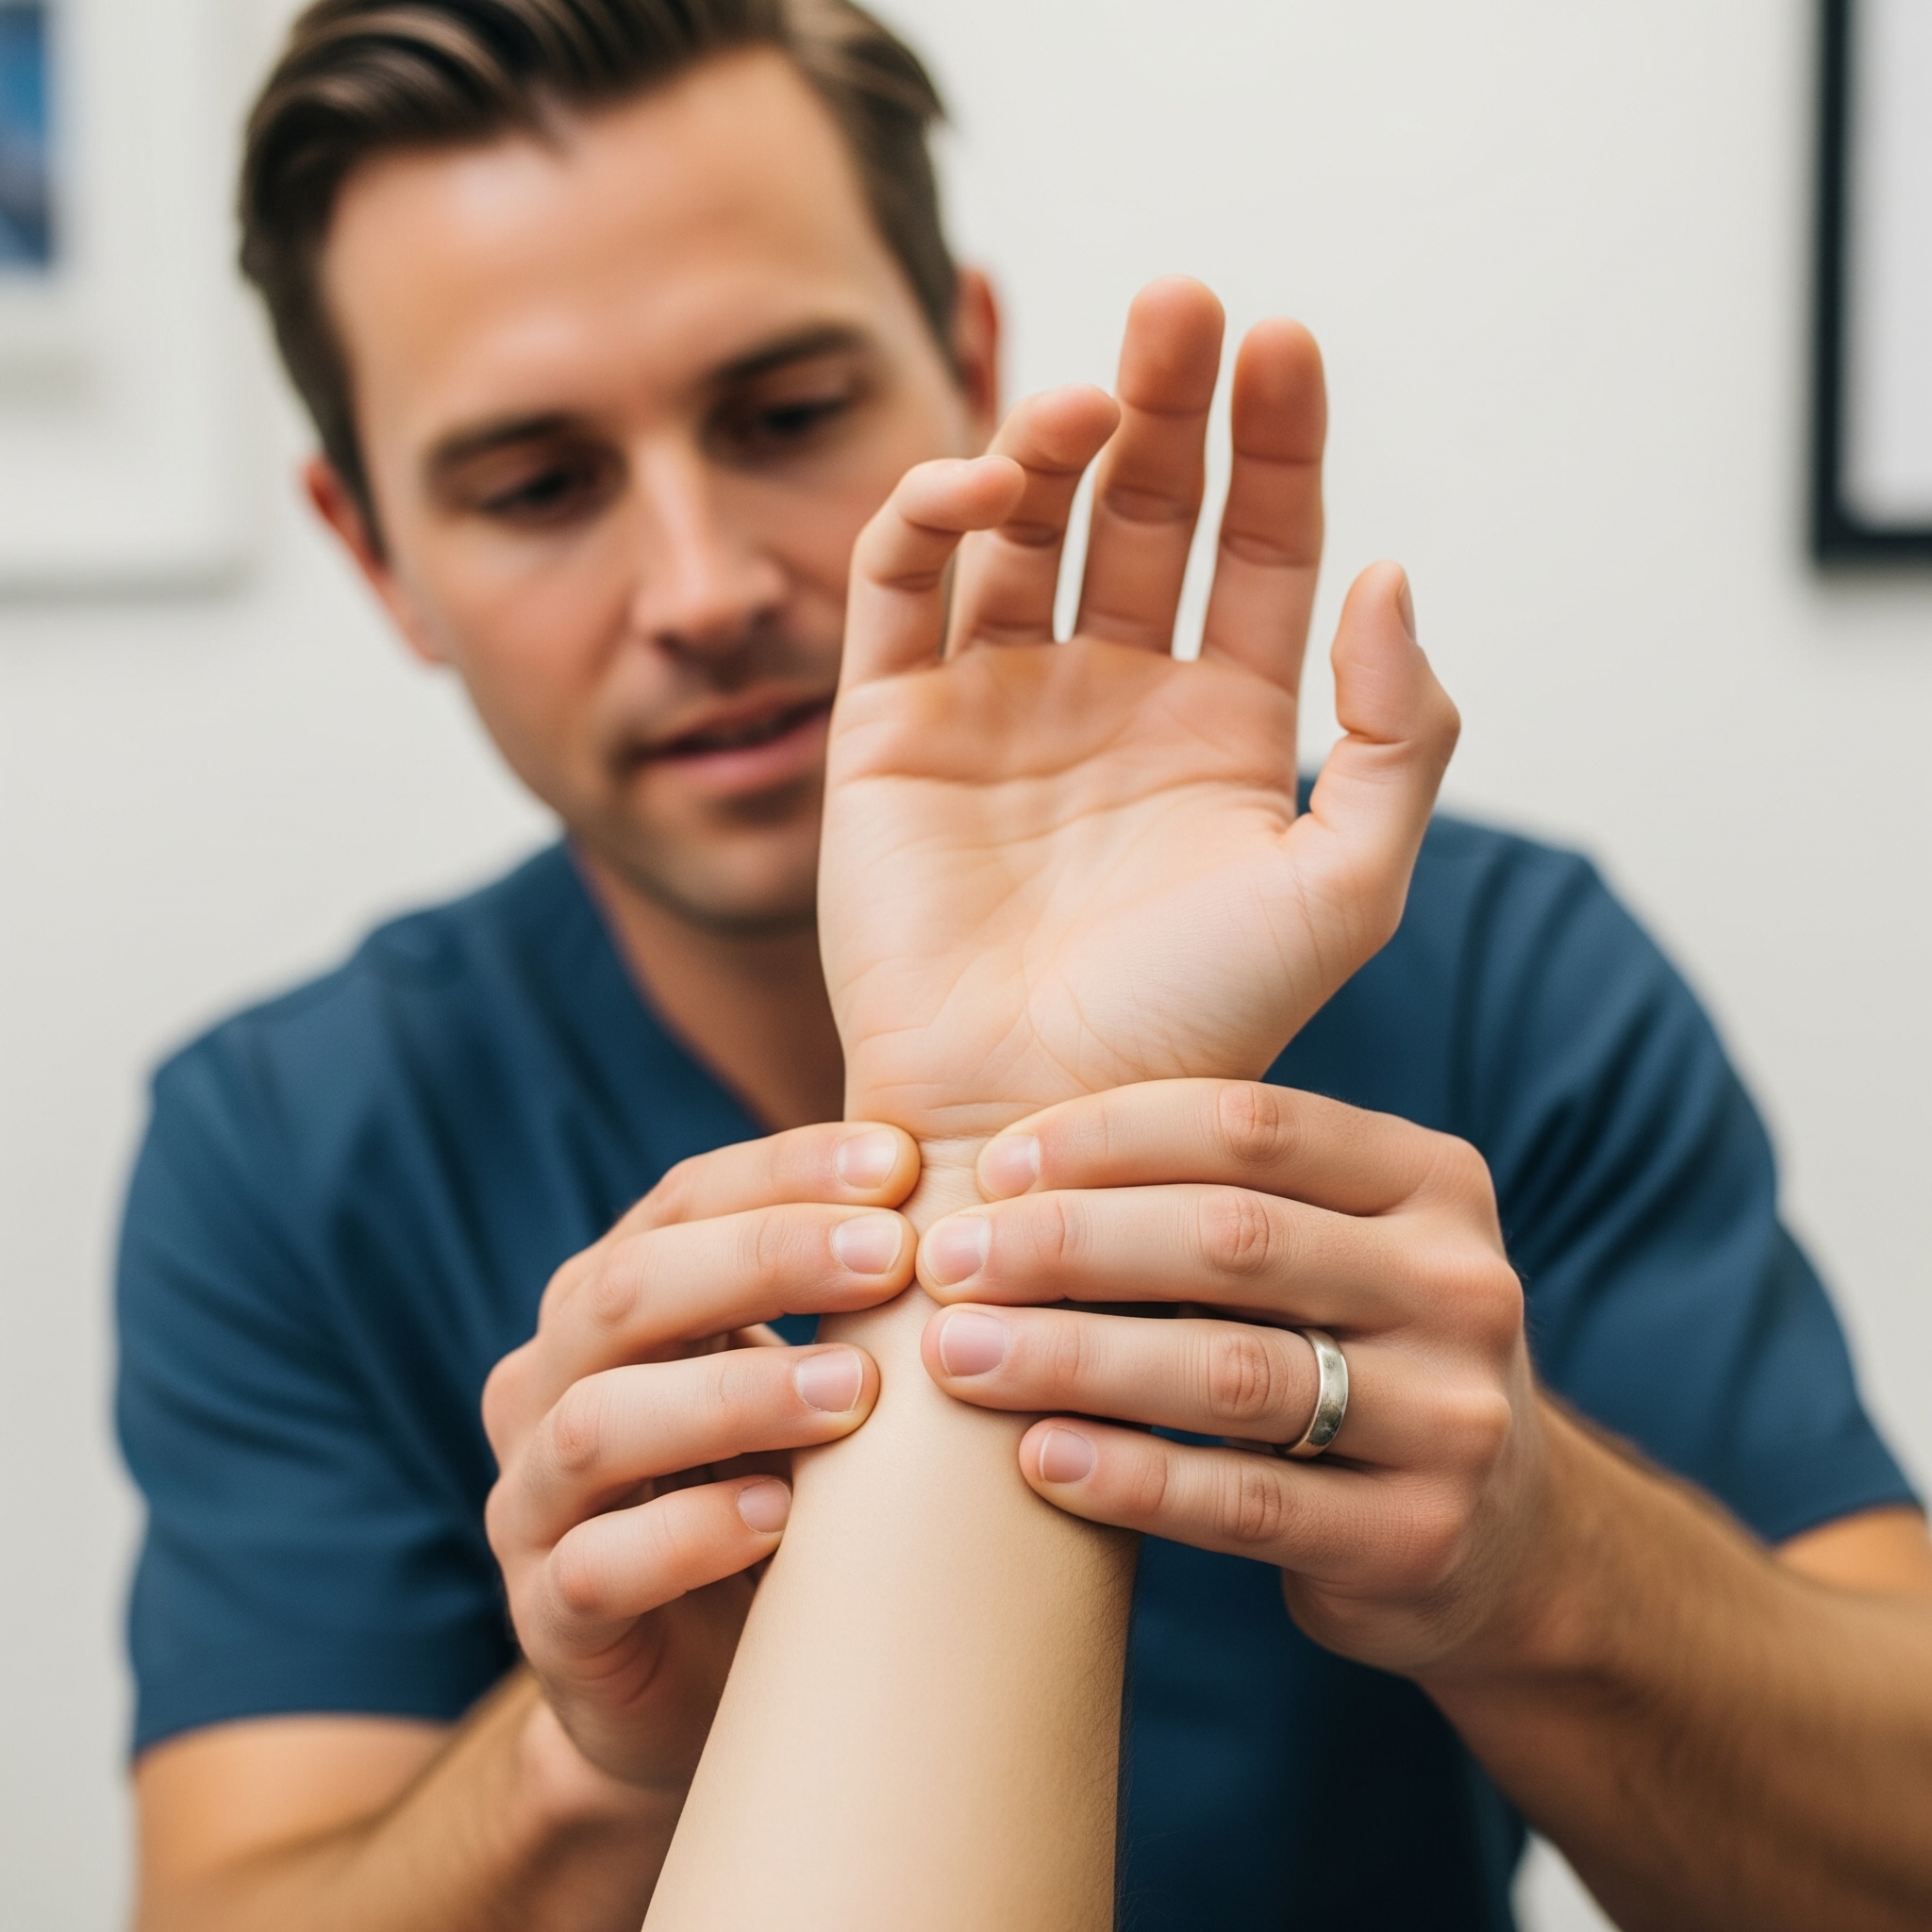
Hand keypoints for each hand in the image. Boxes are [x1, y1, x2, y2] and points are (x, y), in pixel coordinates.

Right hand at [480, 1124, 918, 1787]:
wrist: (704, 1686)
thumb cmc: (775, 1492)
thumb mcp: (801, 1381)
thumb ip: (848, 1297)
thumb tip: (990, 1194)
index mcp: (609, 1300)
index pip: (682, 1201)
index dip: (788, 1171)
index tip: (907, 1162)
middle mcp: (551, 1381)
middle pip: (629, 1289)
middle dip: (765, 1258)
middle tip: (897, 1254)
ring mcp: (534, 1500)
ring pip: (599, 1421)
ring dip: (735, 1393)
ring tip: (859, 1389)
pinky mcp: (550, 1617)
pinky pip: (597, 1565)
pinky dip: (689, 1534)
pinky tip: (782, 1518)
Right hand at [819, 278, 1459, 1149]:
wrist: (1039, 1126)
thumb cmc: (1199, 1033)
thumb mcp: (1347, 888)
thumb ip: (1399, 734)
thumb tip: (1388, 573)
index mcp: (1224, 729)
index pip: (1258, 548)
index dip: (1275, 443)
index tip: (1284, 343)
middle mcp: (1111, 701)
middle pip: (1142, 509)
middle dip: (1165, 403)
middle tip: (1181, 303)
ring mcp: (997, 708)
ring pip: (1020, 529)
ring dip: (1048, 443)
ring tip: (1082, 402)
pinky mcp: (890, 729)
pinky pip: (901, 589)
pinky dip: (929, 519)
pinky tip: (978, 487)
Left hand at [914, 1079, 1546, 1674]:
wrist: (1500, 1538)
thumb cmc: (1357, 1350)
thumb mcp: (1340, 1246)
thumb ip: (1229, 1191)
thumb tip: (1009, 1157)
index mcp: (1432, 1182)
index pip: (1251, 1124)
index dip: (1107, 1135)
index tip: (991, 1164)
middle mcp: (1462, 1285)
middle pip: (1233, 1240)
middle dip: (1068, 1244)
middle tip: (944, 1258)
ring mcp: (1453, 1420)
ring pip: (1231, 1374)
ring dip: (1073, 1359)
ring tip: (957, 1355)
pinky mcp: (1417, 1543)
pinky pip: (1244, 1505)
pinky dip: (1130, 1477)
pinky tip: (1036, 1458)